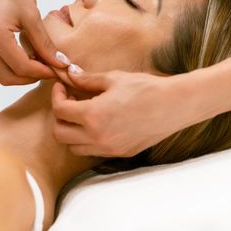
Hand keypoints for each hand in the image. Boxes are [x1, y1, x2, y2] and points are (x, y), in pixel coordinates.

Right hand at [0, 0, 65, 84]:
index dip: (42, 72)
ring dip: (12, 76)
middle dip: (29, 77)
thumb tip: (61, 65)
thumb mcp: (33, 16)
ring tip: (28, 63)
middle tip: (44, 68)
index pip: (21, 67)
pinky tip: (0, 64)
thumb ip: (45, 44)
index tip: (56, 70)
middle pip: (6, 77)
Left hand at [51, 70, 200, 156]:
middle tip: (68, 102)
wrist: (175, 105)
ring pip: (74, 148)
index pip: (59, 111)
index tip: (61, 88)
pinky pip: (92, 152)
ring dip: (71, 132)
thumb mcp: (113, 79)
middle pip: (59, 134)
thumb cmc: (146, 88)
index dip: (56, 96)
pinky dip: (86, 140)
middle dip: (59, 117)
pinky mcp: (119, 154)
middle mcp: (97, 137)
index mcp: (92, 116)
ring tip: (81, 114)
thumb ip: (87, 80)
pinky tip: (96, 124)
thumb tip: (70, 75)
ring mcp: (108, 149)